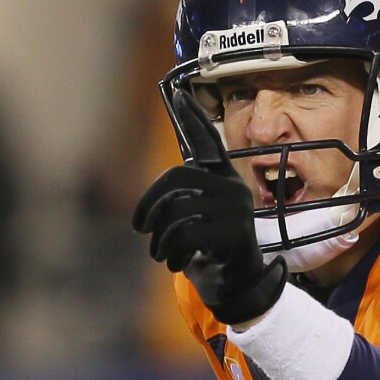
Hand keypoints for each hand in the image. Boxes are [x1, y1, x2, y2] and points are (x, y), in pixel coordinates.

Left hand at [132, 89, 285, 323]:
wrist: (239, 285)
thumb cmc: (212, 250)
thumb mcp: (196, 221)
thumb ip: (183, 202)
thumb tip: (155, 202)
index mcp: (224, 179)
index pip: (208, 142)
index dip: (193, 119)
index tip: (178, 94)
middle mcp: (233, 187)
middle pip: (177, 178)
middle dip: (149, 204)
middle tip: (140, 228)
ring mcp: (237, 208)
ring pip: (177, 211)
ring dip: (161, 240)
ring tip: (161, 254)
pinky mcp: (234, 232)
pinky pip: (186, 234)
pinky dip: (173, 253)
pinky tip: (177, 263)